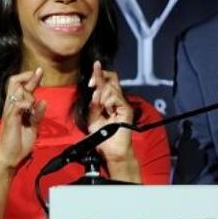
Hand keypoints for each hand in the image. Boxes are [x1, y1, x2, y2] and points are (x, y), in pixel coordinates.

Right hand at [0, 68, 46, 173]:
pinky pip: (16, 106)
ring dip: (29, 93)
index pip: (21, 88)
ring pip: (16, 92)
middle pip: (14, 83)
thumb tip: (43, 101)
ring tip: (33, 106)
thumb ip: (37, 114)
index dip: (30, 79)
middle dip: (28, 77)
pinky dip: (25, 104)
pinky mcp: (10, 120)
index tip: (39, 73)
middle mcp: (11, 107)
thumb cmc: (19, 143)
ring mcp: (9, 112)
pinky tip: (31, 106)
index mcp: (17, 108)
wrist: (9, 158)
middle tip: (39, 72)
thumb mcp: (33, 127)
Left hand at [87, 61, 138, 179]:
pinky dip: (108, 101)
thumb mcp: (92, 119)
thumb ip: (93, 106)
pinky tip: (107, 109)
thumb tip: (94, 93)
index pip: (107, 81)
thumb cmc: (103, 137)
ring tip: (102, 108)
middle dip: (99, 77)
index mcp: (109, 101)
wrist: (111, 151)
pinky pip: (115, 98)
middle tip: (90, 85)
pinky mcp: (126, 110)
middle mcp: (117, 100)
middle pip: (112, 78)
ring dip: (102, 95)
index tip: (94, 68)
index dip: (99, 73)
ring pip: (111, 88)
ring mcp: (123, 104)